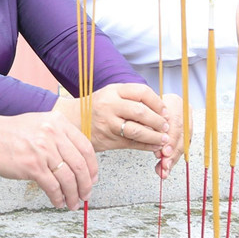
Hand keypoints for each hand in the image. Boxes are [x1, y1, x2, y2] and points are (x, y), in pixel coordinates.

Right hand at [0, 94, 97, 209]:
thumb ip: (59, 137)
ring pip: (69, 179)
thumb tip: (78, 162)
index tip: (93, 179)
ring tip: (72, 203)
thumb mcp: (39, 124)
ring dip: (73, 195)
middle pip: (80, 165)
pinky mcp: (33, 166)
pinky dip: (58, 198)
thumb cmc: (9, 133)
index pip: (86, 148)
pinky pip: (53, 187)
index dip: (93, 168)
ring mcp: (43, 150)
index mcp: (58, 122)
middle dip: (86, 185)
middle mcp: (53, 134)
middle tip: (85, 195)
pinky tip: (57, 202)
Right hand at [60, 84, 179, 178]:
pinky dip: (146, 146)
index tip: (164, 110)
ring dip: (154, 136)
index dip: (157, 102)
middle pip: (141, 112)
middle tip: (166, 126)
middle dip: (158, 121)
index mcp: (113, 91)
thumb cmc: (95, 108)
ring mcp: (108, 124)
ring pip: (137, 130)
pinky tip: (154, 146)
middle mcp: (110, 106)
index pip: (141, 92)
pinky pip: (132, 144)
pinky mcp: (108, 140)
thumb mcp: (110, 94)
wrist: (73, 121)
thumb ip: (131, 98)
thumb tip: (160, 108)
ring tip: (163, 138)